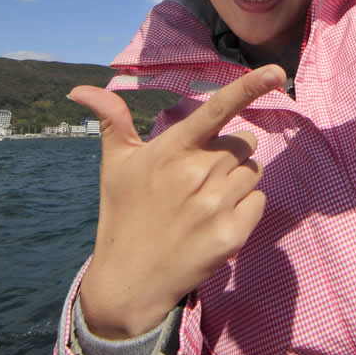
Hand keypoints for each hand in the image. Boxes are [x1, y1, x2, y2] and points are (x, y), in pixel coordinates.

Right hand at [69, 65, 285, 338]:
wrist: (129, 282)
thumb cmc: (123, 214)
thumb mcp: (115, 165)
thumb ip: (112, 121)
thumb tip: (80, 88)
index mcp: (171, 151)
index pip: (216, 111)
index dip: (248, 88)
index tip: (275, 72)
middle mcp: (196, 174)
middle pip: (244, 144)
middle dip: (229, 155)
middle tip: (200, 177)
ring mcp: (216, 206)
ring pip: (254, 172)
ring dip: (238, 181)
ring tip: (206, 200)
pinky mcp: (232, 235)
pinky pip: (259, 202)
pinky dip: (245, 208)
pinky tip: (216, 220)